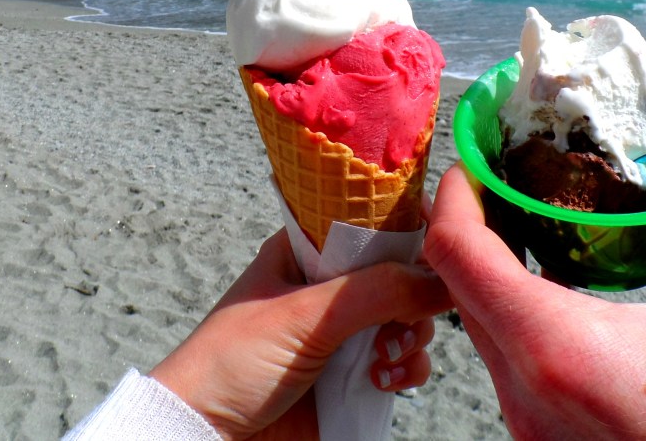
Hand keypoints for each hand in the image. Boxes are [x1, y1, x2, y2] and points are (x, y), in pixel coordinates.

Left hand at [150, 229, 451, 440]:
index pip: (369, 225)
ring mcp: (341, 334)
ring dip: (412, 337)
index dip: (406, 233)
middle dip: (414, 297)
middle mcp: (327, 289)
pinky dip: (405, 371)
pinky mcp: (350, 379)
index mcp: (306, 253)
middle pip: (399, 274)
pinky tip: (385, 382)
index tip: (436, 249)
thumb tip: (440, 280)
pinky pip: (401, 364)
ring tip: (388, 357)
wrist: (206, 435)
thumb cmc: (231, 362)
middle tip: (401, 321)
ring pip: (406, 320)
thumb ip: (375, 290)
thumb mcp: (304, 314)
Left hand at [424, 154, 645, 439]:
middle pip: (457, 289)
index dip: (456, 194)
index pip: (456, 254)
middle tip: (507, 176)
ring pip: (478, 332)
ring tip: (530, 222)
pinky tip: (557, 287)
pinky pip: (507, 369)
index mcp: (561, 351)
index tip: (477, 157)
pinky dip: (515, 318)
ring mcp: (534, 433)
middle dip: (473, 224)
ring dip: (491, 273)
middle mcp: (529, 399)